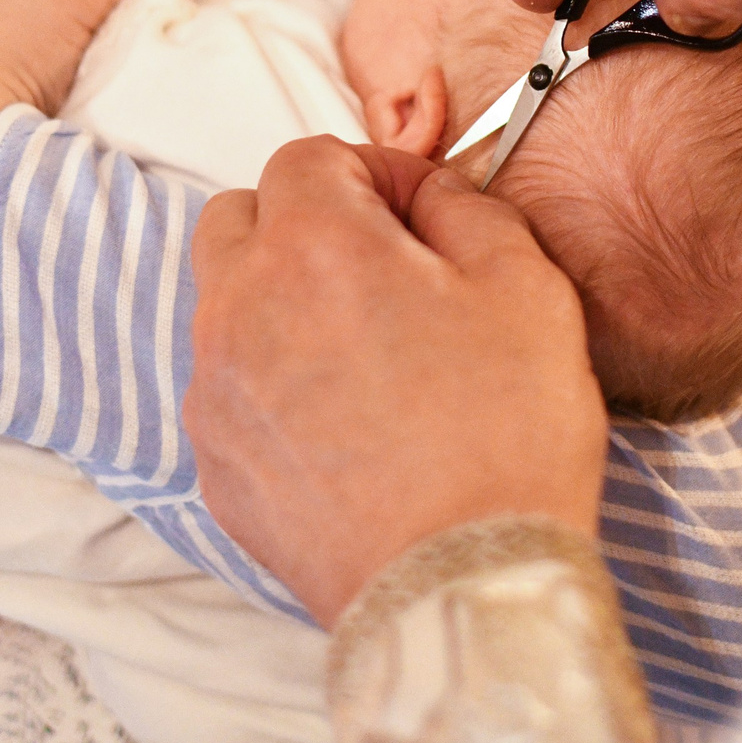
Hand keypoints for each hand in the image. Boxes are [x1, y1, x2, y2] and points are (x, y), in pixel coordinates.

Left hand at [186, 138, 608, 623]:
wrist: (463, 586)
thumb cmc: (503, 435)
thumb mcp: (525, 285)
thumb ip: (465, 208)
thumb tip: (428, 196)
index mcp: (311, 245)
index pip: (308, 156)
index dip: (373, 172)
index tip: (420, 211)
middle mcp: (239, 307)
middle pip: (240, 219)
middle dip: (303, 222)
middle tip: (384, 267)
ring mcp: (215, 393)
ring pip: (226, 306)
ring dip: (283, 302)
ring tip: (367, 351)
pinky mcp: (216, 467)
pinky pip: (231, 391)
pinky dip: (274, 384)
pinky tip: (348, 423)